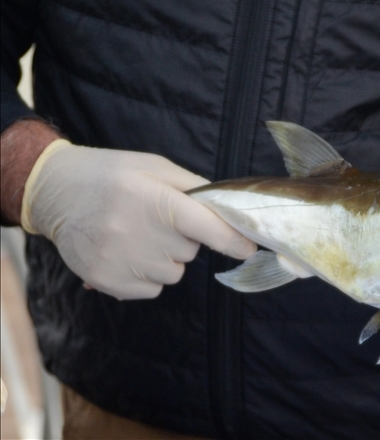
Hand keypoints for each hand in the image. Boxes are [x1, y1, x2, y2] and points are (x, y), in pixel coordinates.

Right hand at [21, 141, 255, 298]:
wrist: (53, 191)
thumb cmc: (112, 174)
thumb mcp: (154, 166)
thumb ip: (193, 187)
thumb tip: (229, 210)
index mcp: (151, 198)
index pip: (205, 228)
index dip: (233, 240)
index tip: (249, 248)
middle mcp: (135, 231)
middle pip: (189, 252)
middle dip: (183, 238)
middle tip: (156, 220)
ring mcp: (119, 259)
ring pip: (173, 273)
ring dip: (165, 258)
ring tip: (137, 234)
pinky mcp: (105, 280)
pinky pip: (152, 289)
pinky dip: (147, 275)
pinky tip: (127, 252)